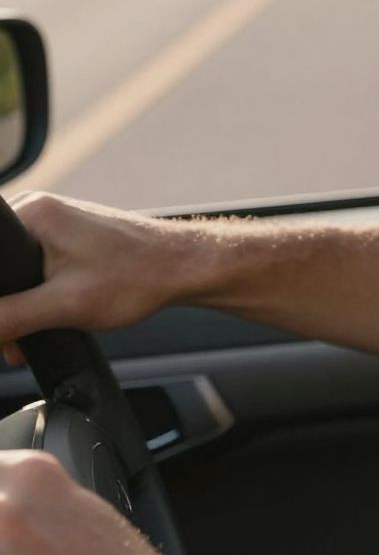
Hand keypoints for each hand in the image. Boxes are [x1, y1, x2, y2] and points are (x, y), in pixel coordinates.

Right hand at [0, 192, 197, 360]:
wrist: (184, 268)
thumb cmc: (137, 276)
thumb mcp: (64, 304)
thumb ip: (11, 317)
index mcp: (31, 213)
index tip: (2, 328)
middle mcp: (40, 210)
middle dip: (4, 311)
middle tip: (15, 344)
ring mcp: (56, 223)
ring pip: (16, 274)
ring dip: (20, 309)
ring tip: (35, 336)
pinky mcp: (69, 238)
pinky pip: (36, 269)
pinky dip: (37, 298)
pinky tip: (51, 319)